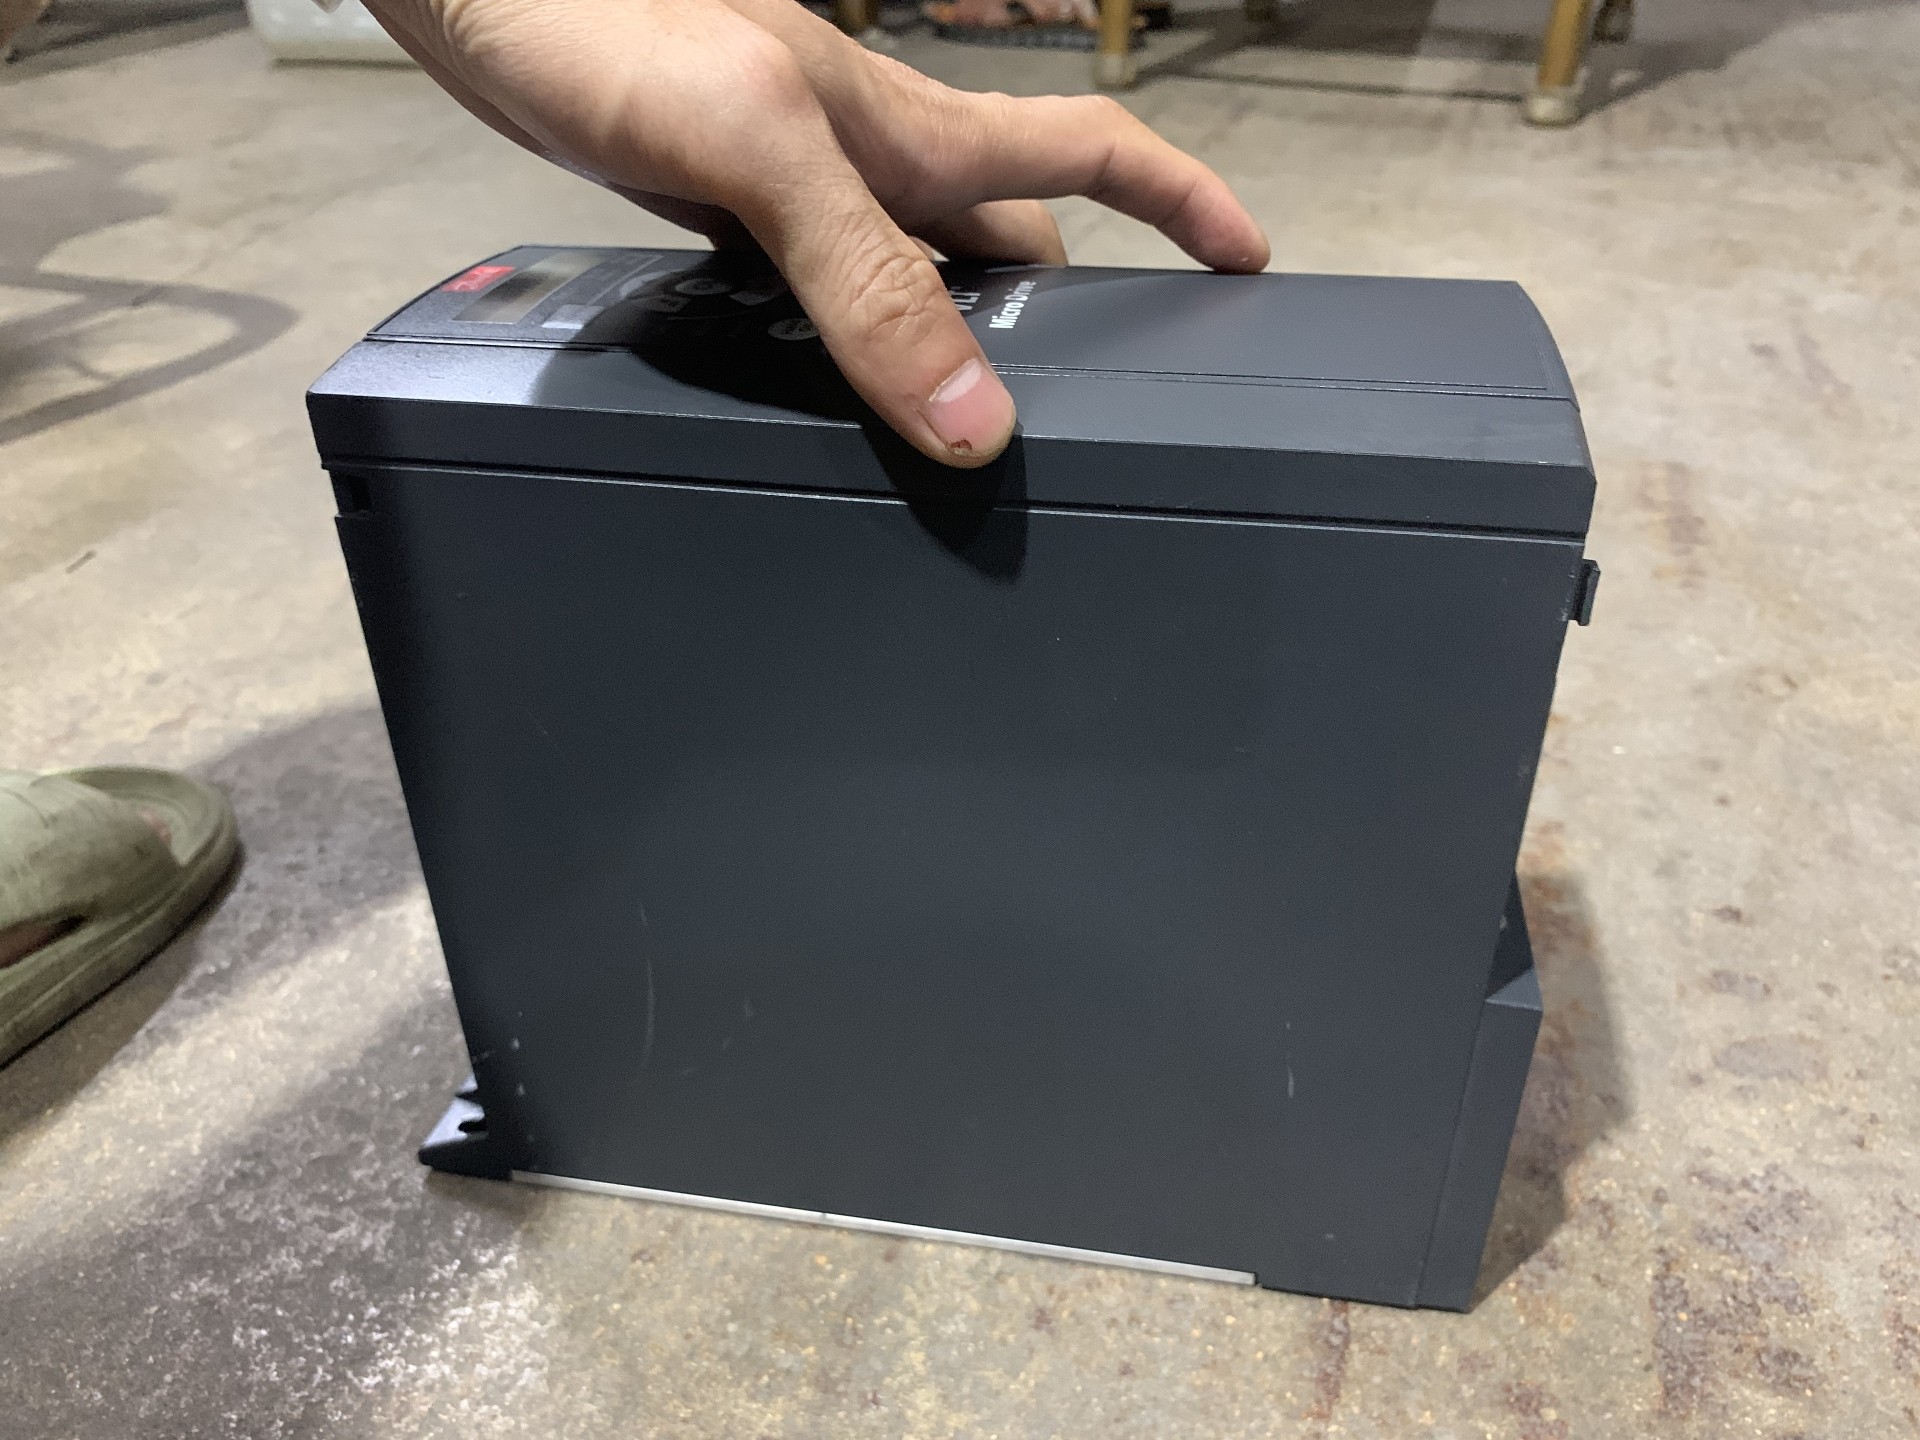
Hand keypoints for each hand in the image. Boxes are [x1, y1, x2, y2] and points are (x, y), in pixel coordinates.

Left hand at [363, 0, 1268, 465]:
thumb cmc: (609, 27)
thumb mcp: (757, 147)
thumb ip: (863, 275)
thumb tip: (971, 415)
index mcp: (911, 131)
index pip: (1087, 151)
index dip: (1180, 200)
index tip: (1250, 261)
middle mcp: (872, 157)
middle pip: (1010, 238)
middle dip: (1072, 307)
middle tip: (1096, 408)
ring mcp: (799, 183)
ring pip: (917, 271)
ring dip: (955, 339)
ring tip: (970, 431)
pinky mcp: (726, 206)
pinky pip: (824, 288)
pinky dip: (849, 342)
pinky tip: (825, 393)